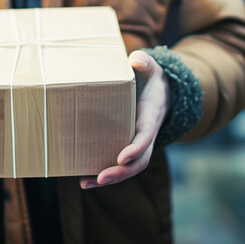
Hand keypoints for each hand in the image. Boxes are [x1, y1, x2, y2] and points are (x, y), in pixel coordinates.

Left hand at [80, 50, 169, 188]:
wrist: (161, 92)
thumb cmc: (151, 79)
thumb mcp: (151, 68)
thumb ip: (145, 63)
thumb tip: (135, 60)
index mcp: (151, 116)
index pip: (146, 136)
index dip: (135, 148)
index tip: (122, 158)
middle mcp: (146, 135)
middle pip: (138, 161)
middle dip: (121, 171)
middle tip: (101, 177)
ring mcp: (136, 143)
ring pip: (128, 168)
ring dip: (108, 178)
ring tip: (86, 182)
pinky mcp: (125, 145)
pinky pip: (117, 164)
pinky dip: (101, 173)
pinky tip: (83, 179)